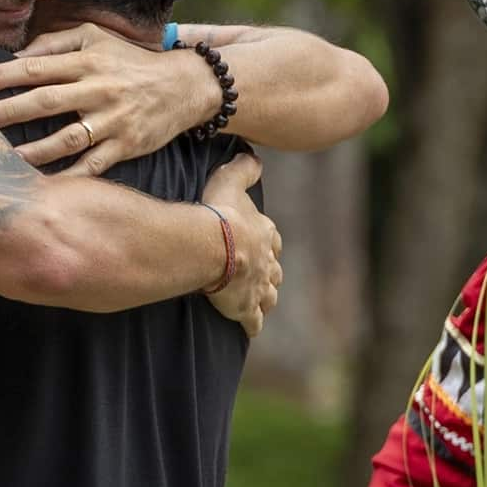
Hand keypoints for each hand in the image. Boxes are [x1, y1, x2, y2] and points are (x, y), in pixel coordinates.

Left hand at [0, 24, 217, 176]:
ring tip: (5, 157)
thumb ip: (56, 43)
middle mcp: (98, 90)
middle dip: (11, 111)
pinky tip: (45, 186)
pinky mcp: (126, 146)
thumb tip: (18, 55)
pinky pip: (93, 165)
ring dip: (34, 150)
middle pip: (47, 101)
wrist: (184, 86)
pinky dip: (70, 178)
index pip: (37, 67)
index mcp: (87, 62)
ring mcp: (112, 121)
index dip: (4, 75)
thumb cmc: (130, 61)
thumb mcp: (96, 38)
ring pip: (67, 138)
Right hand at [199, 153, 280, 337]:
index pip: (272, 240)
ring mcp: (259, 287)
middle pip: (274, 271)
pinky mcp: (246, 308)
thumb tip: (256, 157)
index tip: (263, 245)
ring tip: (257, 301)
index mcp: (265, 234)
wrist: (213, 245)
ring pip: (269, 297)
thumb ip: (244, 168)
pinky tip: (250, 328)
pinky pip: (253, 321)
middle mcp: (267, 263)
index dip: (267, 243)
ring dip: (265, 298)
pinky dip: (253, 324)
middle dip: (269, 273)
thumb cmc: (219, 212)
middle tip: (259, 276)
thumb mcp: (231, 180)